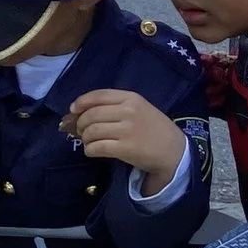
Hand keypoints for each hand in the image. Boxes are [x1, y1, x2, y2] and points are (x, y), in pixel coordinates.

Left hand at [64, 90, 187, 192]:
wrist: (174, 151)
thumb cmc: (154, 129)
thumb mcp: (140, 108)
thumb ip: (116, 106)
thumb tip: (82, 111)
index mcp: (131, 98)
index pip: (98, 95)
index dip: (81, 102)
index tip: (73, 110)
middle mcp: (128, 111)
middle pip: (91, 114)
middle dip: (80, 124)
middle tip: (80, 131)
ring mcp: (127, 130)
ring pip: (92, 131)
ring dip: (85, 138)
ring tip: (88, 142)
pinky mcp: (126, 148)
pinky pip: (97, 147)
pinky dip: (89, 150)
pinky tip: (92, 151)